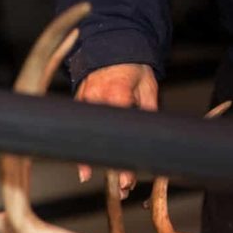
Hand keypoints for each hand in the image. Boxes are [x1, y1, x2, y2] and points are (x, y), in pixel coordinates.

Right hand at [74, 63, 158, 192]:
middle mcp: (96, 98)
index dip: (124, 156)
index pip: (120, 132)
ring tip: (101, 182)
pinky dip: (80, 151)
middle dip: (112, 166)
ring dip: (92, 162)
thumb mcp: (148, 86)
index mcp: (116, 93)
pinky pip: (78, 132)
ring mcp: (84, 102)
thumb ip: (149, 110)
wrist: (111, 46)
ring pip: (87, 139)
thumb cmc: (132, 66)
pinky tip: (84, 169)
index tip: (128, 176)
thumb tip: (154, 134)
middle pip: (102, 141)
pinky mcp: (77, 105)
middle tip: (123, 187)